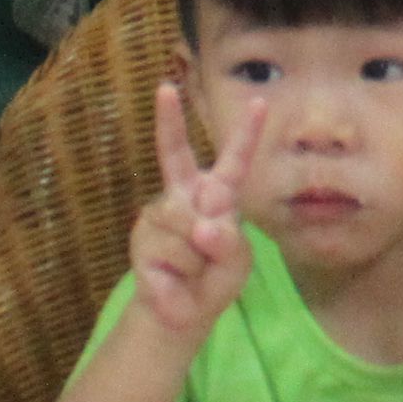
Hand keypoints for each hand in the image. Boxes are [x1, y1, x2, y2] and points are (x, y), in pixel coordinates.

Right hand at [131, 79, 270, 342]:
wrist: (185, 311)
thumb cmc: (215, 277)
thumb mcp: (237, 260)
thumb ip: (228, 241)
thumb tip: (202, 228)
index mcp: (217, 194)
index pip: (235, 159)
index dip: (247, 132)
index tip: (260, 101)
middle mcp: (185, 195)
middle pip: (174, 153)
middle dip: (168, 120)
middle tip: (165, 89)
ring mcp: (159, 214)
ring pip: (187, 224)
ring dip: (200, 255)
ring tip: (196, 267)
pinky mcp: (142, 239)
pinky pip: (172, 249)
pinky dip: (183, 269)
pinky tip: (176, 276)